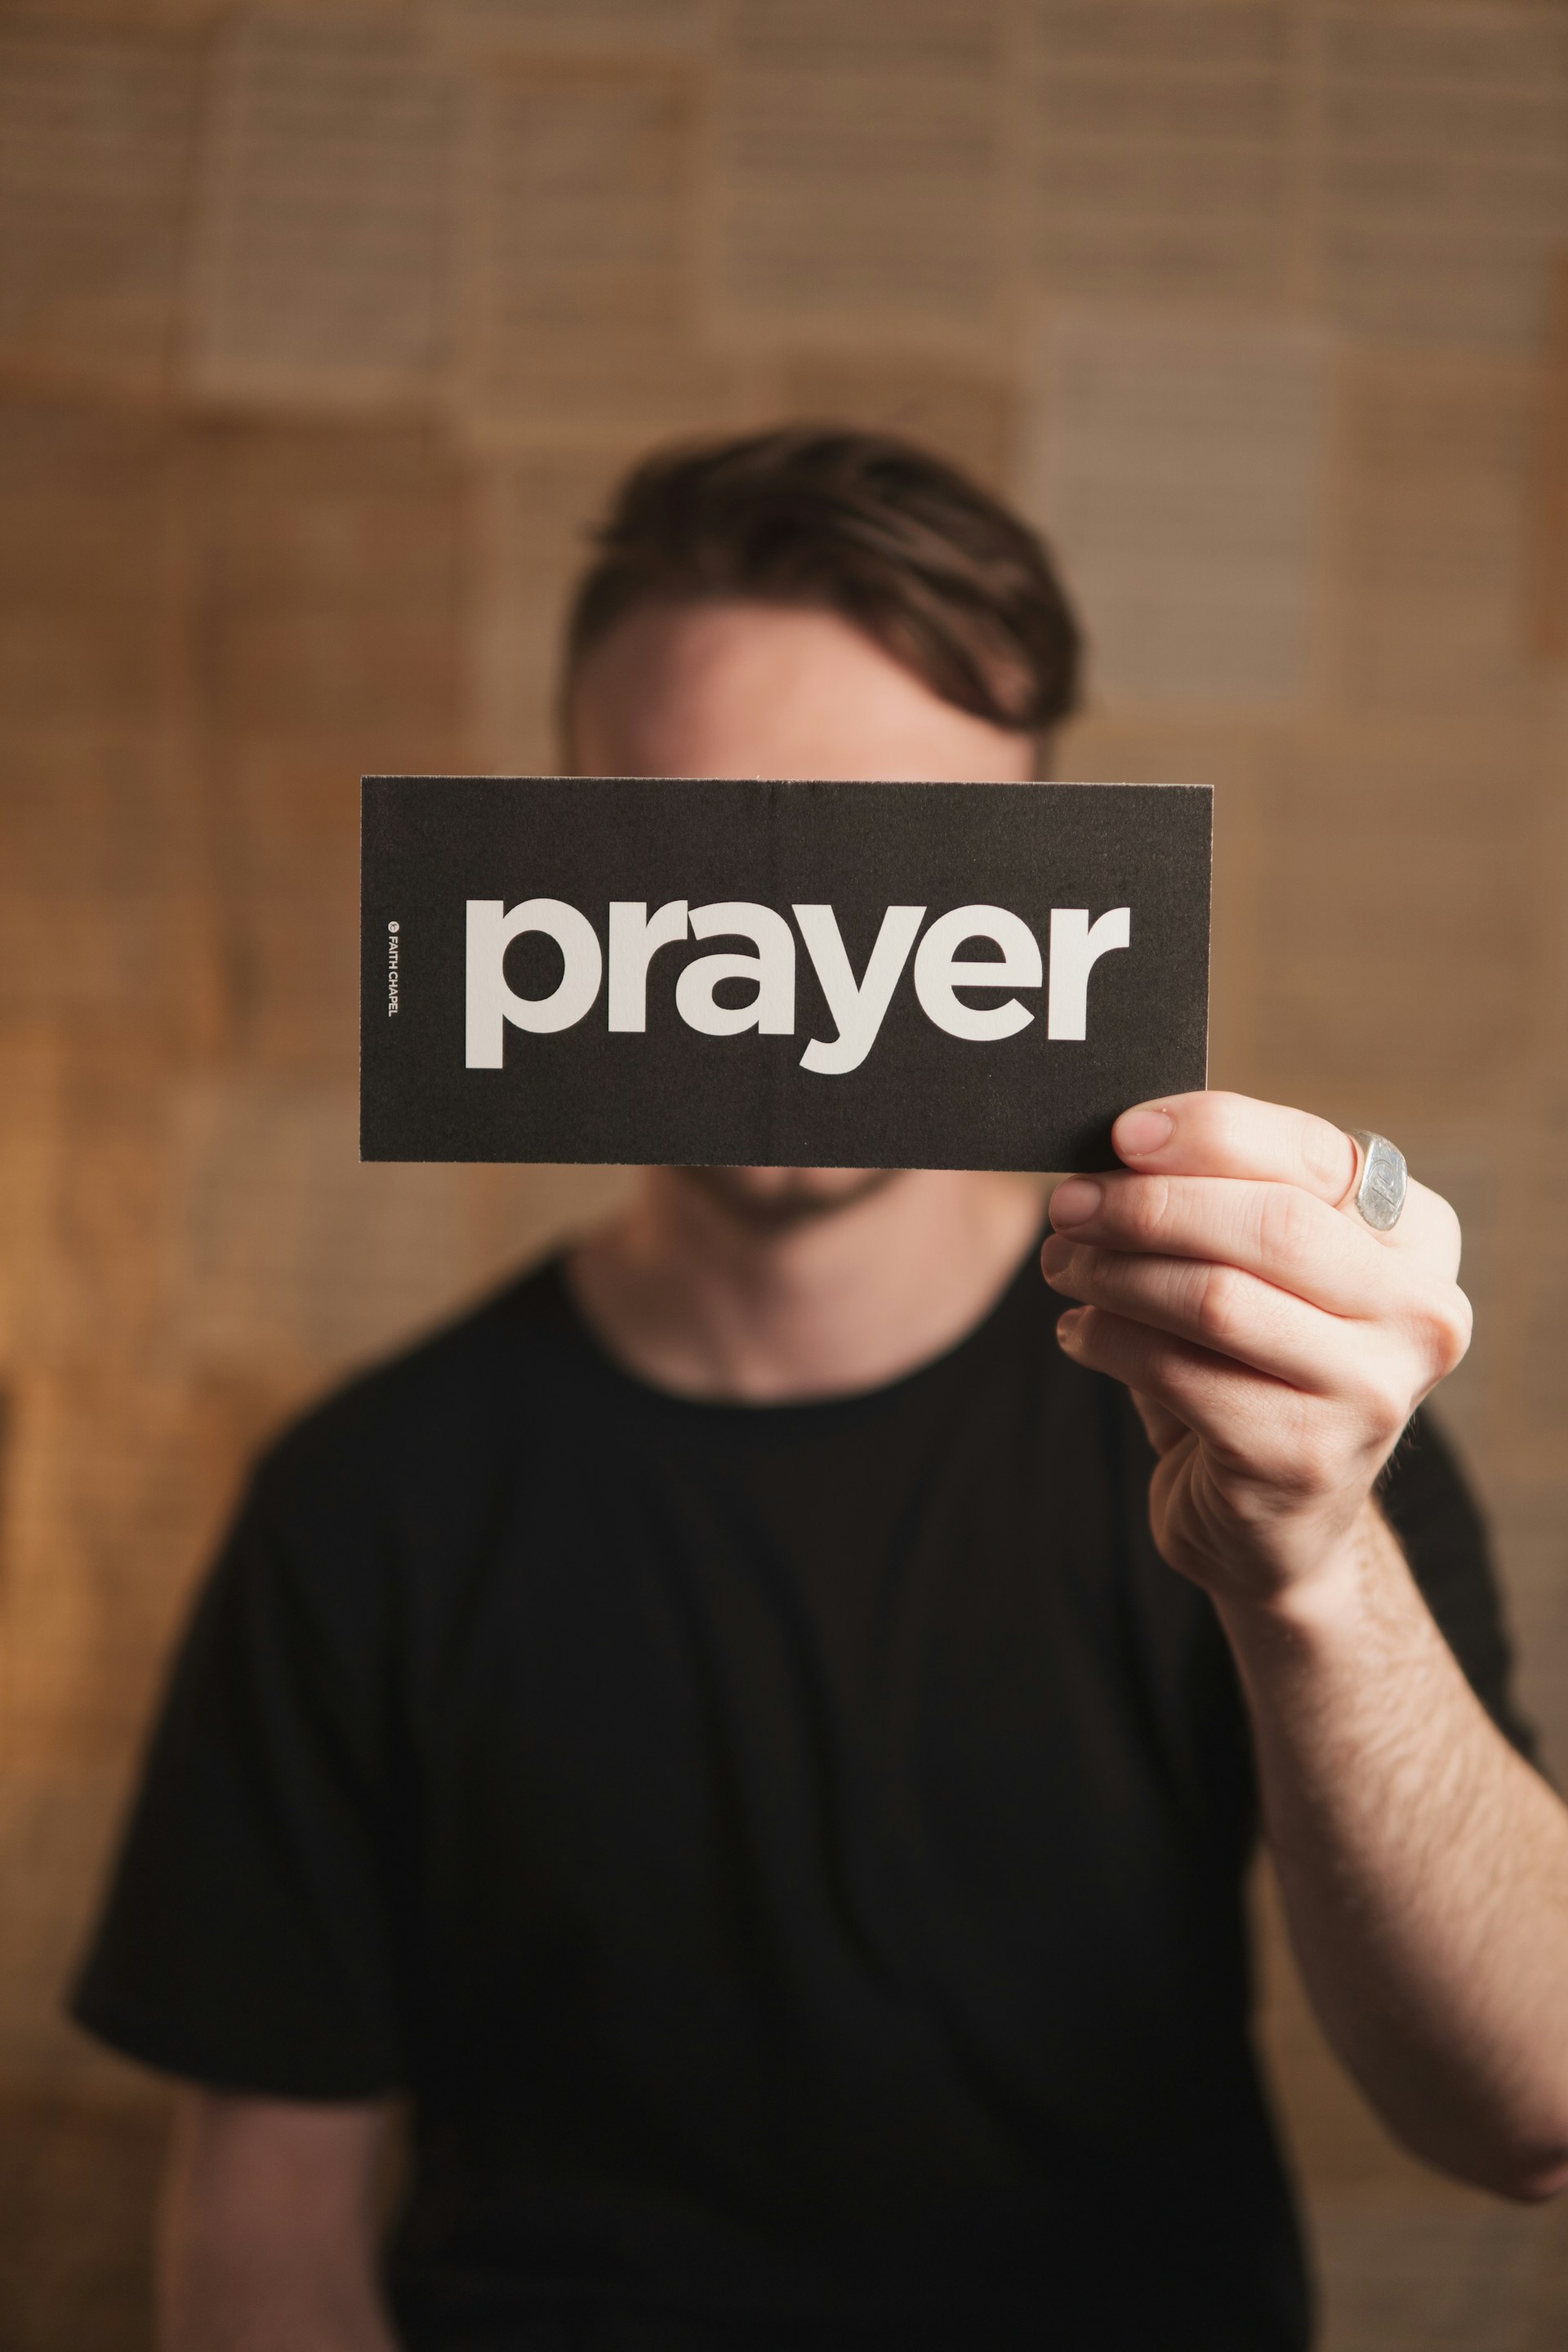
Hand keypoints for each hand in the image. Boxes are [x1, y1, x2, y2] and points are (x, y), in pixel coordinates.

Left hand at [1041, 1092, 1470, 1612]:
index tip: (1121, 1132)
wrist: (1277, 1523)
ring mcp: (1370, 1392)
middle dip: (1147, 1205)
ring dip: (1113, 1272)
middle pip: (1268, 1224)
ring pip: (1214, 1298)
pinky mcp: (1304, 1457)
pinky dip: (1107, 1340)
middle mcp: (1419, 1313)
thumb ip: (1223, 1198)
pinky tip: (1079, 1333)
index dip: (1209, 1132)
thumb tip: (1118, 1143)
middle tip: (1067, 1204)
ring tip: (1062, 1265)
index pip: (1311, 1156)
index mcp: (1419, 1239)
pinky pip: (1177, 1373)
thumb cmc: (1256, 1368)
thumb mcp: (1261, 1272)